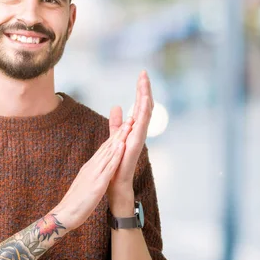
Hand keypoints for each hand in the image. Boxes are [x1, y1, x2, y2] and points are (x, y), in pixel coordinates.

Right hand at [52, 117, 133, 229]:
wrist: (63, 215)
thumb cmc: (74, 202)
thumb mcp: (85, 184)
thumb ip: (91, 175)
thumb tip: (96, 170)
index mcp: (90, 167)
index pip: (104, 149)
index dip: (114, 137)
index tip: (124, 127)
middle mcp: (92, 167)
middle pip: (107, 146)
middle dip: (119, 133)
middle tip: (130, 119)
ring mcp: (94, 174)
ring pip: (109, 152)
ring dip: (119, 138)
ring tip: (128, 126)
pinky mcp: (97, 183)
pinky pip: (108, 167)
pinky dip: (116, 155)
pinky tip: (122, 146)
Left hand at [107, 71, 153, 211]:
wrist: (116, 186)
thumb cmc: (117, 164)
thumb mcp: (114, 138)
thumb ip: (116, 123)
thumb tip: (117, 106)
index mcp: (134, 129)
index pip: (140, 105)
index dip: (141, 90)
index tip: (142, 74)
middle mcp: (139, 133)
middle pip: (144, 107)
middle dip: (144, 90)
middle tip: (144, 73)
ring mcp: (138, 140)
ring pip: (144, 116)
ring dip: (145, 100)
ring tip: (145, 85)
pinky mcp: (134, 148)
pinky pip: (139, 130)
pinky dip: (142, 118)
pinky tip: (142, 107)